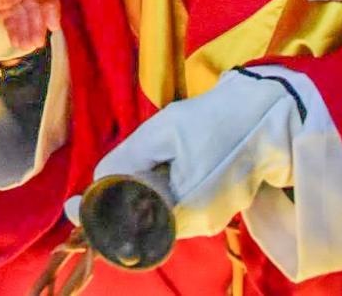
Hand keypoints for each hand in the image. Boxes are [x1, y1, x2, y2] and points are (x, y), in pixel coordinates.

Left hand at [0, 0, 58, 49]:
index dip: (52, 10)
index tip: (53, 27)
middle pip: (36, 9)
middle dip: (37, 27)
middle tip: (36, 44)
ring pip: (24, 16)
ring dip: (26, 32)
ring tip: (25, 47)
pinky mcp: (1, 3)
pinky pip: (10, 19)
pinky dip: (14, 30)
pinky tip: (16, 42)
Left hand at [65, 72, 301, 239]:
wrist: (268, 115)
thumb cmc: (216, 121)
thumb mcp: (164, 130)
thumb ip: (130, 158)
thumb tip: (100, 179)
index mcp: (187, 210)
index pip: (133, 225)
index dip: (101, 216)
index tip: (73, 207)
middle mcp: (198, 223)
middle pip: (145, 223)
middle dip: (121, 202)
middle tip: (103, 181)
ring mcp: (209, 218)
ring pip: (160, 214)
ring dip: (142, 194)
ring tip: (140, 165)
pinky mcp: (215, 206)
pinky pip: (177, 207)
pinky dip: (161, 191)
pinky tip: (161, 166)